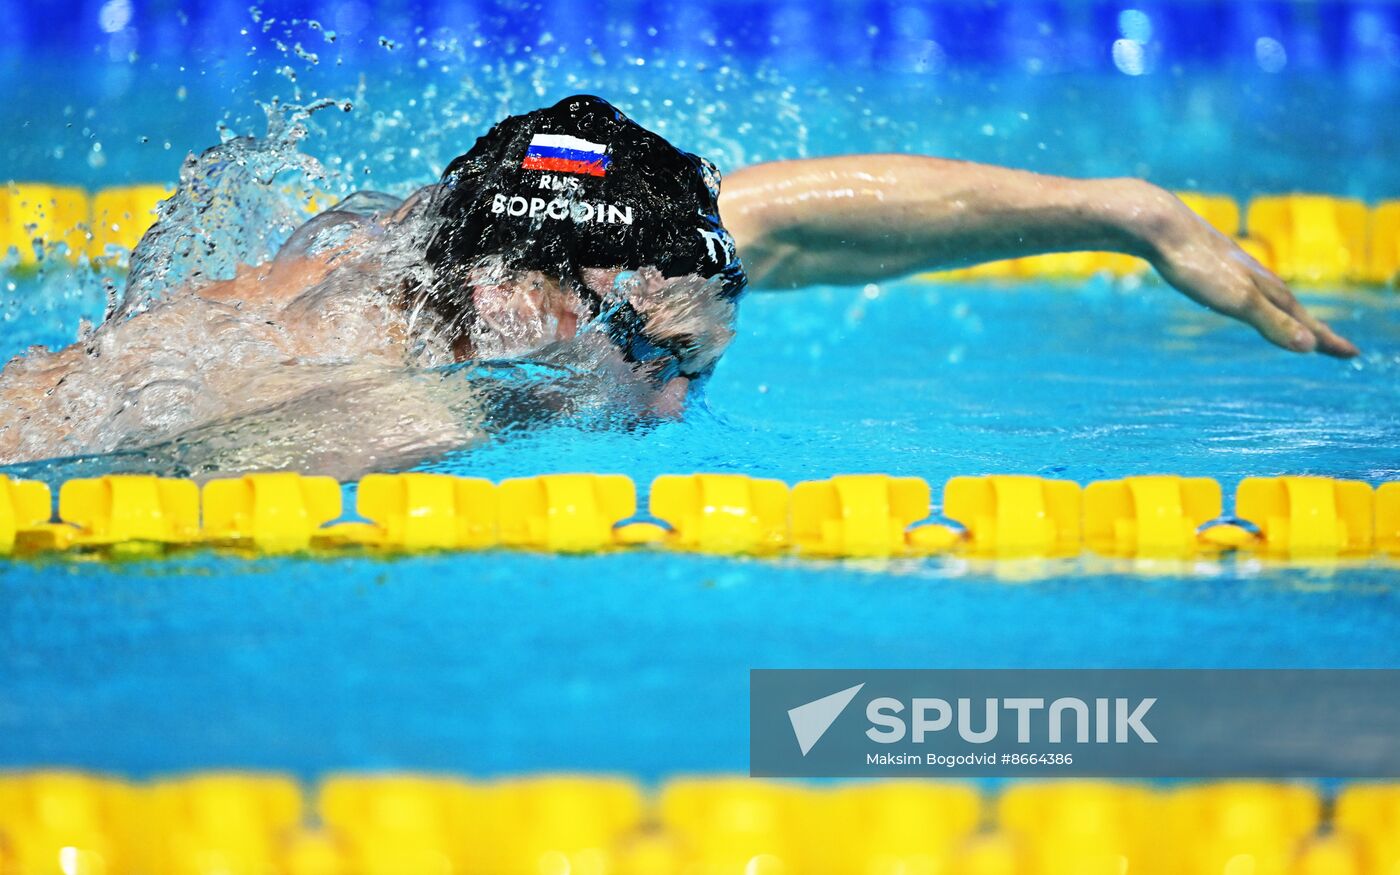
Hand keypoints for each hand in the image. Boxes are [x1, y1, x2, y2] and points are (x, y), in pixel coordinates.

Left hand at [1141, 188, 1357, 357]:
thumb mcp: (1236, 299)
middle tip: (1334, 347)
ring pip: (1268, 296)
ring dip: (1287, 314)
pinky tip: (1243, 296)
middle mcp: (1256, 276)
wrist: (1160, 225)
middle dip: (1314, 330)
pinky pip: (1241, 287)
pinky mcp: (1208, 263)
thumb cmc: (1196, 265)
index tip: (1353, 354)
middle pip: (1293, 309)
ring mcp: (1233, 268)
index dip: (1328, 340)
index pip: (1306, 322)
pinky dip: (1256, 299)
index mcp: (1266, 288)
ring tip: (1297, 324)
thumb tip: (1310, 346)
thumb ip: (1271, 322)